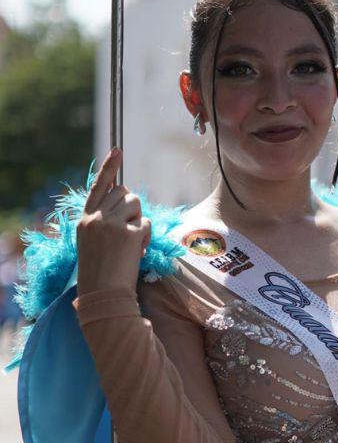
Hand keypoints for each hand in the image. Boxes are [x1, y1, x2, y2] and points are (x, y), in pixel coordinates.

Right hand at [76, 148, 150, 297]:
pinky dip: (146, 237)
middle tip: (128, 231)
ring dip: (140, 220)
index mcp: (85, 218)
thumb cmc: (103, 270)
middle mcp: (96, 217)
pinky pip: (147, 223)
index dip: (110, 168)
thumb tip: (128, 201)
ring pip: (137, 203)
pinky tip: (136, 252)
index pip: (98, 187)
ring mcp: (111, 223)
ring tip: (130, 242)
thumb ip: (106, 220)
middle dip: (133, 208)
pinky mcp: (128, 232)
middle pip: (125, 193)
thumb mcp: (95, 240)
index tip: (117, 150)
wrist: (104, 292)